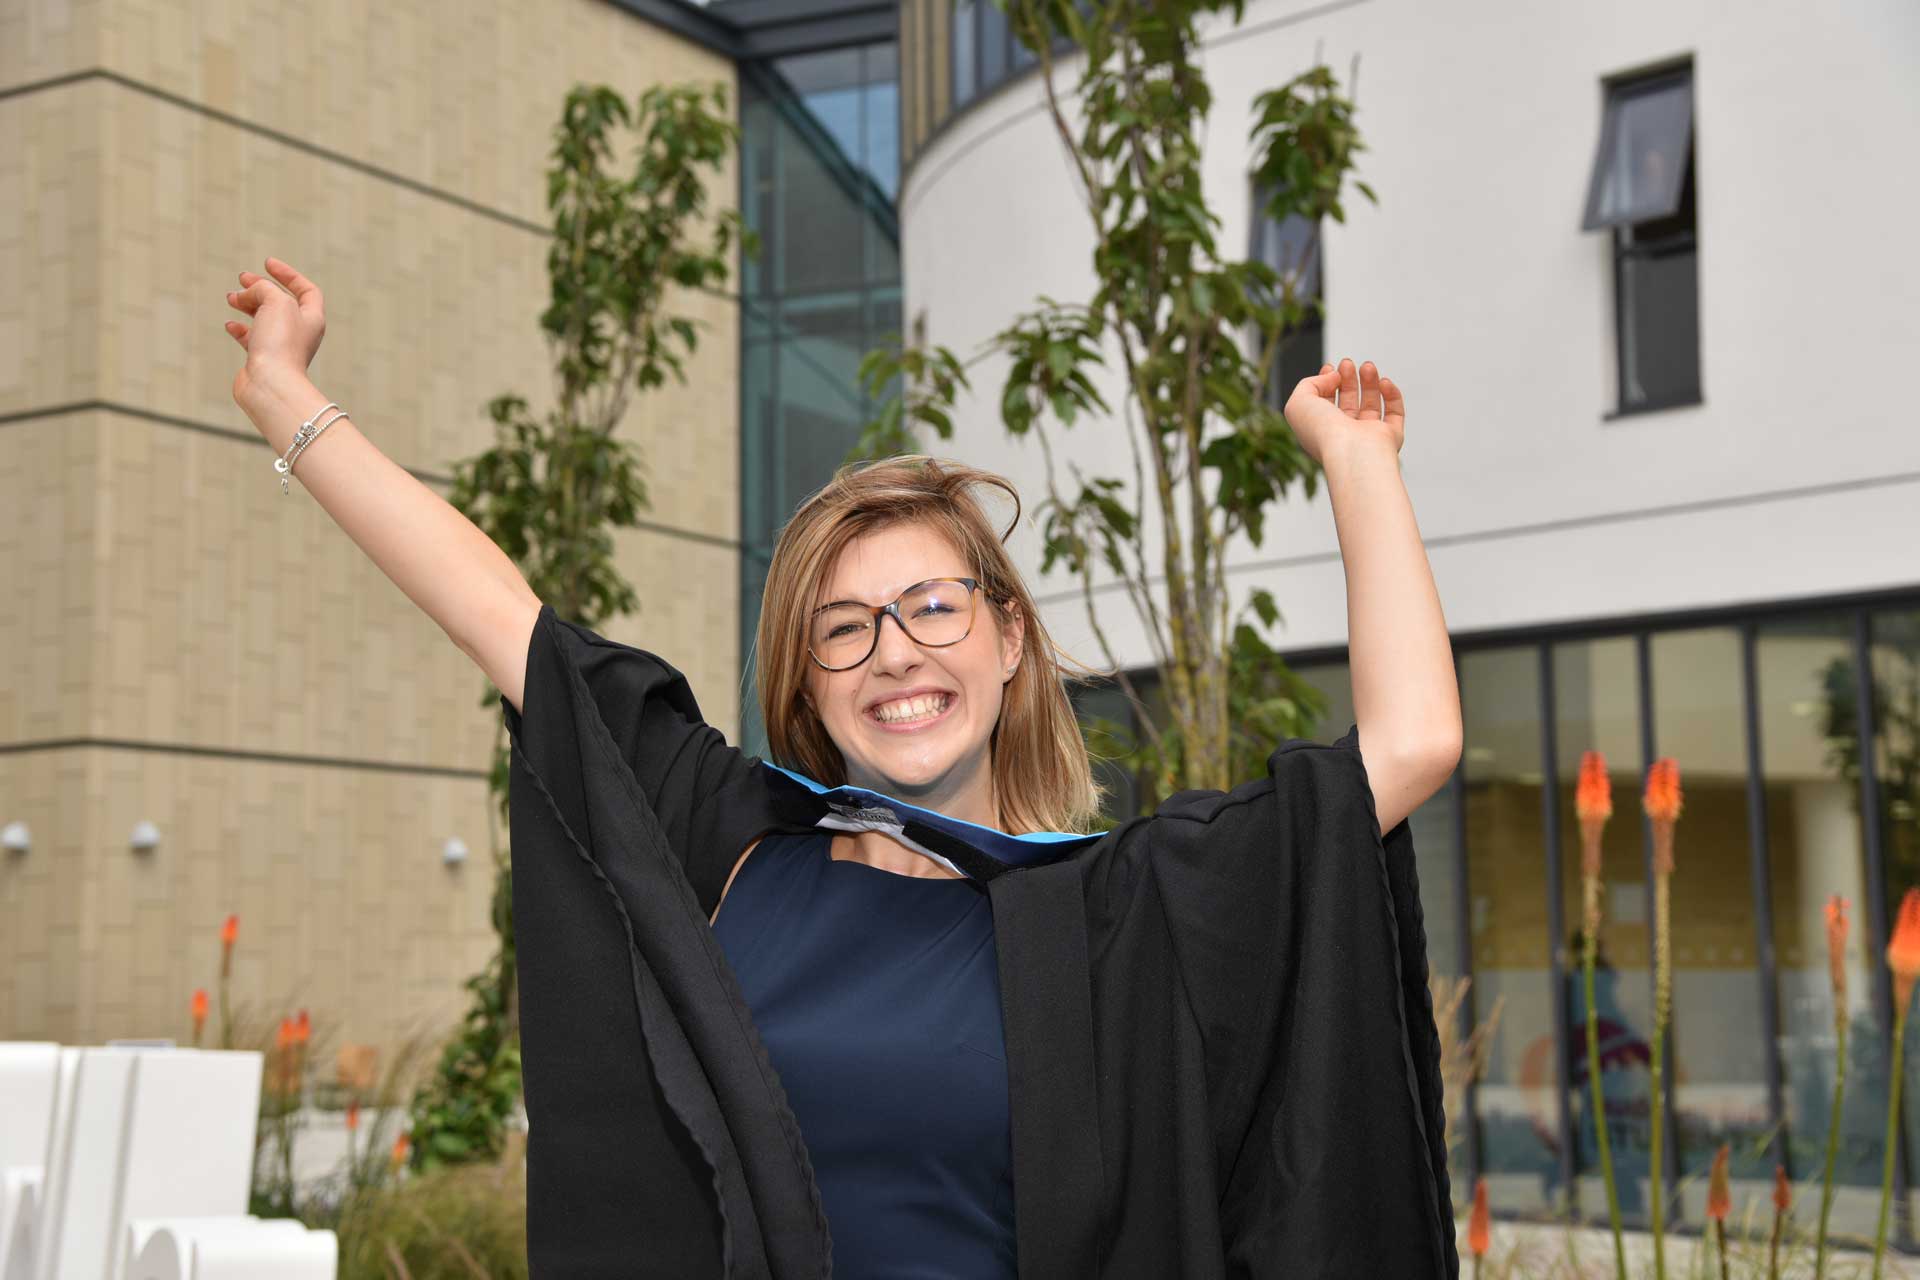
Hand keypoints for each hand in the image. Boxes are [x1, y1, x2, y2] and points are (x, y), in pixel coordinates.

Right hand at [223, 257, 325, 411]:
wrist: (271, 384)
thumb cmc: (280, 343)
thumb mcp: (276, 301)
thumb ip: (263, 288)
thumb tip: (247, 293)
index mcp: (312, 318)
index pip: (306, 290)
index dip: (288, 274)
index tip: (267, 263)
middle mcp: (300, 332)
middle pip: (282, 303)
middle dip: (261, 288)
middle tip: (242, 279)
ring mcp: (282, 347)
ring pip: (264, 319)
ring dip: (247, 305)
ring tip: (231, 298)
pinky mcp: (264, 360)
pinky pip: (252, 340)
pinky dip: (240, 329)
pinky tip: (230, 325)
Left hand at [1283, 357, 1405, 467]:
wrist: (1351, 453)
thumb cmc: (1322, 432)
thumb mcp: (1299, 402)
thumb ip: (1309, 384)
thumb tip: (1333, 376)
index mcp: (1320, 431)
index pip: (1324, 405)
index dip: (1326, 383)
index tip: (1330, 367)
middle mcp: (1344, 436)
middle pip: (1348, 402)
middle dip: (1348, 379)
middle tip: (1347, 363)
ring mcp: (1368, 437)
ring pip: (1371, 405)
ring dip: (1369, 382)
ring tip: (1367, 366)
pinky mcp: (1390, 438)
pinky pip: (1395, 413)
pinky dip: (1392, 395)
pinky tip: (1384, 382)